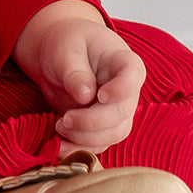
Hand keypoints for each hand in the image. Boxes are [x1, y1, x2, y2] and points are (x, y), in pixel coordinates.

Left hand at [13, 2, 145, 153]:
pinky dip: (79, 148)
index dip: (121, 90)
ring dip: (86, 138)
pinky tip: (59, 145)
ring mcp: (117, 110)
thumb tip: (85, 95)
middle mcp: (126, 90)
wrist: (59, 55)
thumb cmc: (67, 44)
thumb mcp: (65, 49)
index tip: (100, 95)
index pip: (133, 76)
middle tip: (65, 118)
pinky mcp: (103, 126)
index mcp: (123, 61)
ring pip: (113, 134)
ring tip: (59, 126)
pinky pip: (98, 144)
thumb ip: (75, 71)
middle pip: (122, 113)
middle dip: (93, 121)